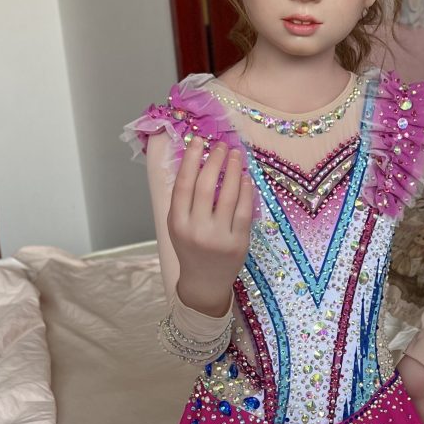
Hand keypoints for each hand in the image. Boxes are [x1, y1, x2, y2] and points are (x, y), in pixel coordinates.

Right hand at [168, 137, 253, 295]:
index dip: (192, 159)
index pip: (184, 184)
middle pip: (206, 187)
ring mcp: (218, 237)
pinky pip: (244, 211)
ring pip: (228, 196)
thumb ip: (184, 199)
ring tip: (236, 156)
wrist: (204, 282)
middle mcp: (196, 230)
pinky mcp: (238, 243)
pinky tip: (246, 178)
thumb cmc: (191, 247)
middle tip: (222, 146)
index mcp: (177, 223)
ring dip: (233, 171)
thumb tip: (197, 161)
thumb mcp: (177, 225)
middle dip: (215, 161)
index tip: (200, 141)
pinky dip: (246, 191)